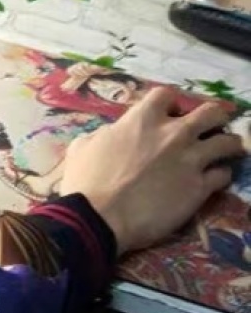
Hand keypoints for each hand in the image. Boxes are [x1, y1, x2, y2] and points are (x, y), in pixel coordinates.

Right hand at [60, 88, 244, 255]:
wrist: (98, 218)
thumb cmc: (85, 182)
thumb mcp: (83, 146)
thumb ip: (105, 135)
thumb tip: (111, 135)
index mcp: (142, 119)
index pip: (167, 94)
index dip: (170, 104)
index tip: (169, 114)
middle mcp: (173, 133)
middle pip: (211, 112)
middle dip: (214, 118)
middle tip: (210, 128)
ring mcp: (190, 160)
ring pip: (228, 142)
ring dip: (228, 145)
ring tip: (226, 151)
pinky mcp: (199, 188)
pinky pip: (223, 175)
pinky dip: (221, 176)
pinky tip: (214, 181)